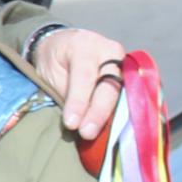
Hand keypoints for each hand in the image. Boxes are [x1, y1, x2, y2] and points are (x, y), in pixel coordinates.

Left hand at [25, 23, 130, 139]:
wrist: (65, 45)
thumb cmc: (55, 61)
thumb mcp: (50, 72)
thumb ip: (63, 93)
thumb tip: (73, 122)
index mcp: (85, 46)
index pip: (84, 76)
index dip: (79, 102)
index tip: (71, 124)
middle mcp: (110, 51)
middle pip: (109, 85)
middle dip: (98, 112)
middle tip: (87, 133)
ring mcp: (124, 63)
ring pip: (121, 92)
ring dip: (112, 116)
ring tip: (100, 136)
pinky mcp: (131, 76)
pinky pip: (129, 96)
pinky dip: (122, 114)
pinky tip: (116, 131)